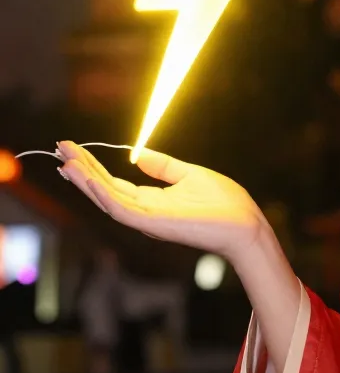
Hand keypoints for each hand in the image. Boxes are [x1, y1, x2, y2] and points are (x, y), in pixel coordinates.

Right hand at [58, 141, 264, 263]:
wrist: (245, 223)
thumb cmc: (223, 202)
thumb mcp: (189, 175)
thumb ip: (163, 166)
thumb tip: (137, 155)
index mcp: (151, 199)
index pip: (113, 182)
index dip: (93, 166)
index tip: (74, 148)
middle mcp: (143, 210)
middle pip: (104, 189)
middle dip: (82, 170)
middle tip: (60, 148)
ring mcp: (147, 219)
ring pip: (107, 199)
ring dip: (86, 181)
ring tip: (66, 163)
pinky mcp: (155, 224)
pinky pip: (123, 210)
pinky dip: (105, 195)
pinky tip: (90, 181)